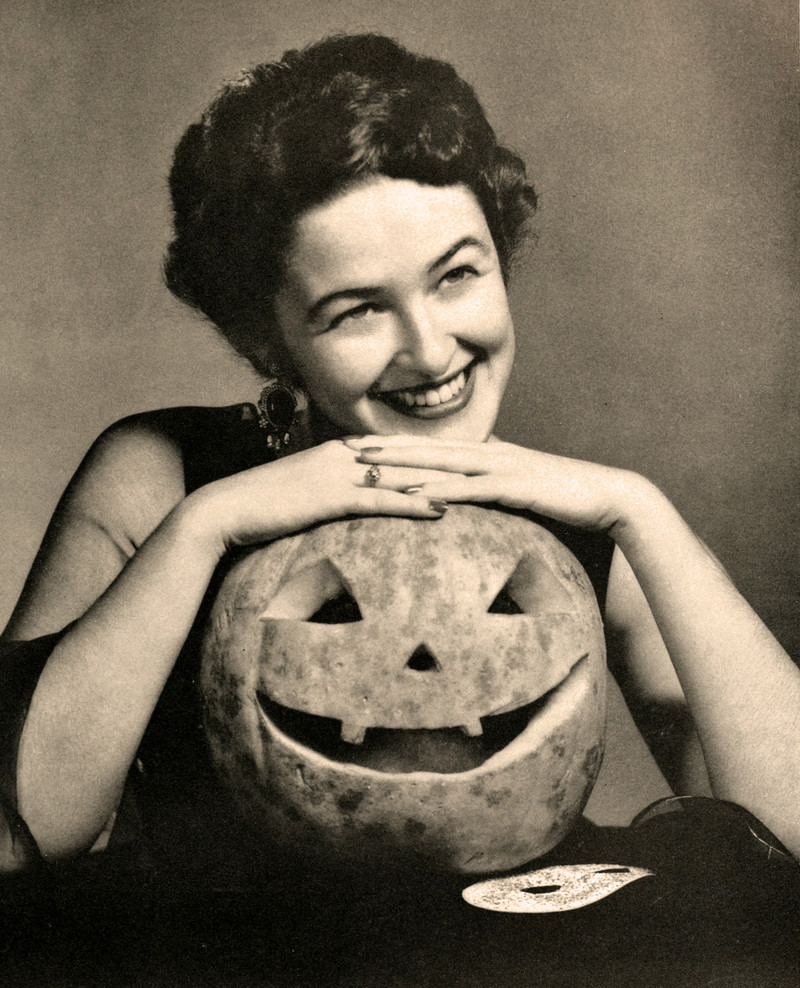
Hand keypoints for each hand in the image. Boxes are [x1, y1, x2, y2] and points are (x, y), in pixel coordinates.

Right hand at [185, 439, 464, 553]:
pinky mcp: (330, 497)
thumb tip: (353, 502)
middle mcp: (345, 454)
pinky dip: (413, 505)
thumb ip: (332, 491)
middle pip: (410, 456)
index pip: (399, 449)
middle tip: (492, 466)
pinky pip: (380, 501)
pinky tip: (442, 512)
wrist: (224, 510)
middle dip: (452, 461)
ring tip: (482, 488)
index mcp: (341, 451)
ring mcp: (338, 473)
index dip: (437, 453)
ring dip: (443, 482)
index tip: (471, 457)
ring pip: (402, 475)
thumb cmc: (262, 507)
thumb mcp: (303, 493)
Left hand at [347, 436, 651, 534]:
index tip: (361, 446)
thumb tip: (470, 496)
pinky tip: (412, 497)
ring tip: (365, 469)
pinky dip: (438, 492)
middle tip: (345, 449)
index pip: (432, 447)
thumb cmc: (565, 498)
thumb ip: (494, 489)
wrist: (608, 496)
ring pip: (440, 464)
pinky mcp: (514, 486)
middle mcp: (489, 453)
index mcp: (488, 453)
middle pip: (426, 449)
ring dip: (401, 466)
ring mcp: (501, 466)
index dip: (395, 444)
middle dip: (384, 448)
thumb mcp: (521, 490)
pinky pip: (469, 489)